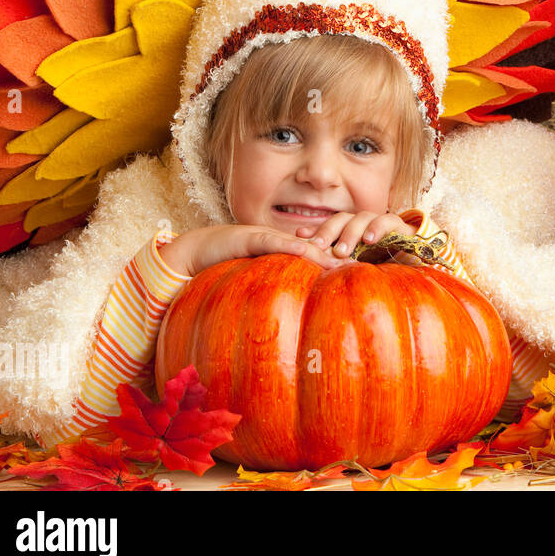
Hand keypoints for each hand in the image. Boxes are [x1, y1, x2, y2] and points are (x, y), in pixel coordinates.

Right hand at [164, 224, 348, 275]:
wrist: (193, 253)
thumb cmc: (224, 269)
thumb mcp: (254, 280)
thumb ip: (272, 290)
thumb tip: (290, 318)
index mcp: (283, 253)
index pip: (314, 257)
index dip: (335, 265)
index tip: (356, 277)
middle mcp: (279, 243)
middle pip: (314, 249)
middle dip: (337, 259)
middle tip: (361, 272)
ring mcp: (268, 237)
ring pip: (302, 245)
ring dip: (324, 254)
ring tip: (346, 264)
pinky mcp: (253, 237)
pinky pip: (275, 242)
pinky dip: (293, 247)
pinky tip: (310, 252)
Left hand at [297, 210, 417, 260]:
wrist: (416, 262)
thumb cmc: (382, 265)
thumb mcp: (357, 266)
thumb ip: (339, 263)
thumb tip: (310, 266)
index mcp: (352, 231)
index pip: (331, 225)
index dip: (316, 229)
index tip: (301, 237)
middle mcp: (364, 224)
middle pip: (342, 218)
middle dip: (329, 231)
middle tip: (318, 247)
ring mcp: (381, 223)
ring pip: (362, 218)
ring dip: (350, 233)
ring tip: (342, 251)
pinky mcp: (400, 226)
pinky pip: (388, 220)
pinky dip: (377, 228)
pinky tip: (369, 240)